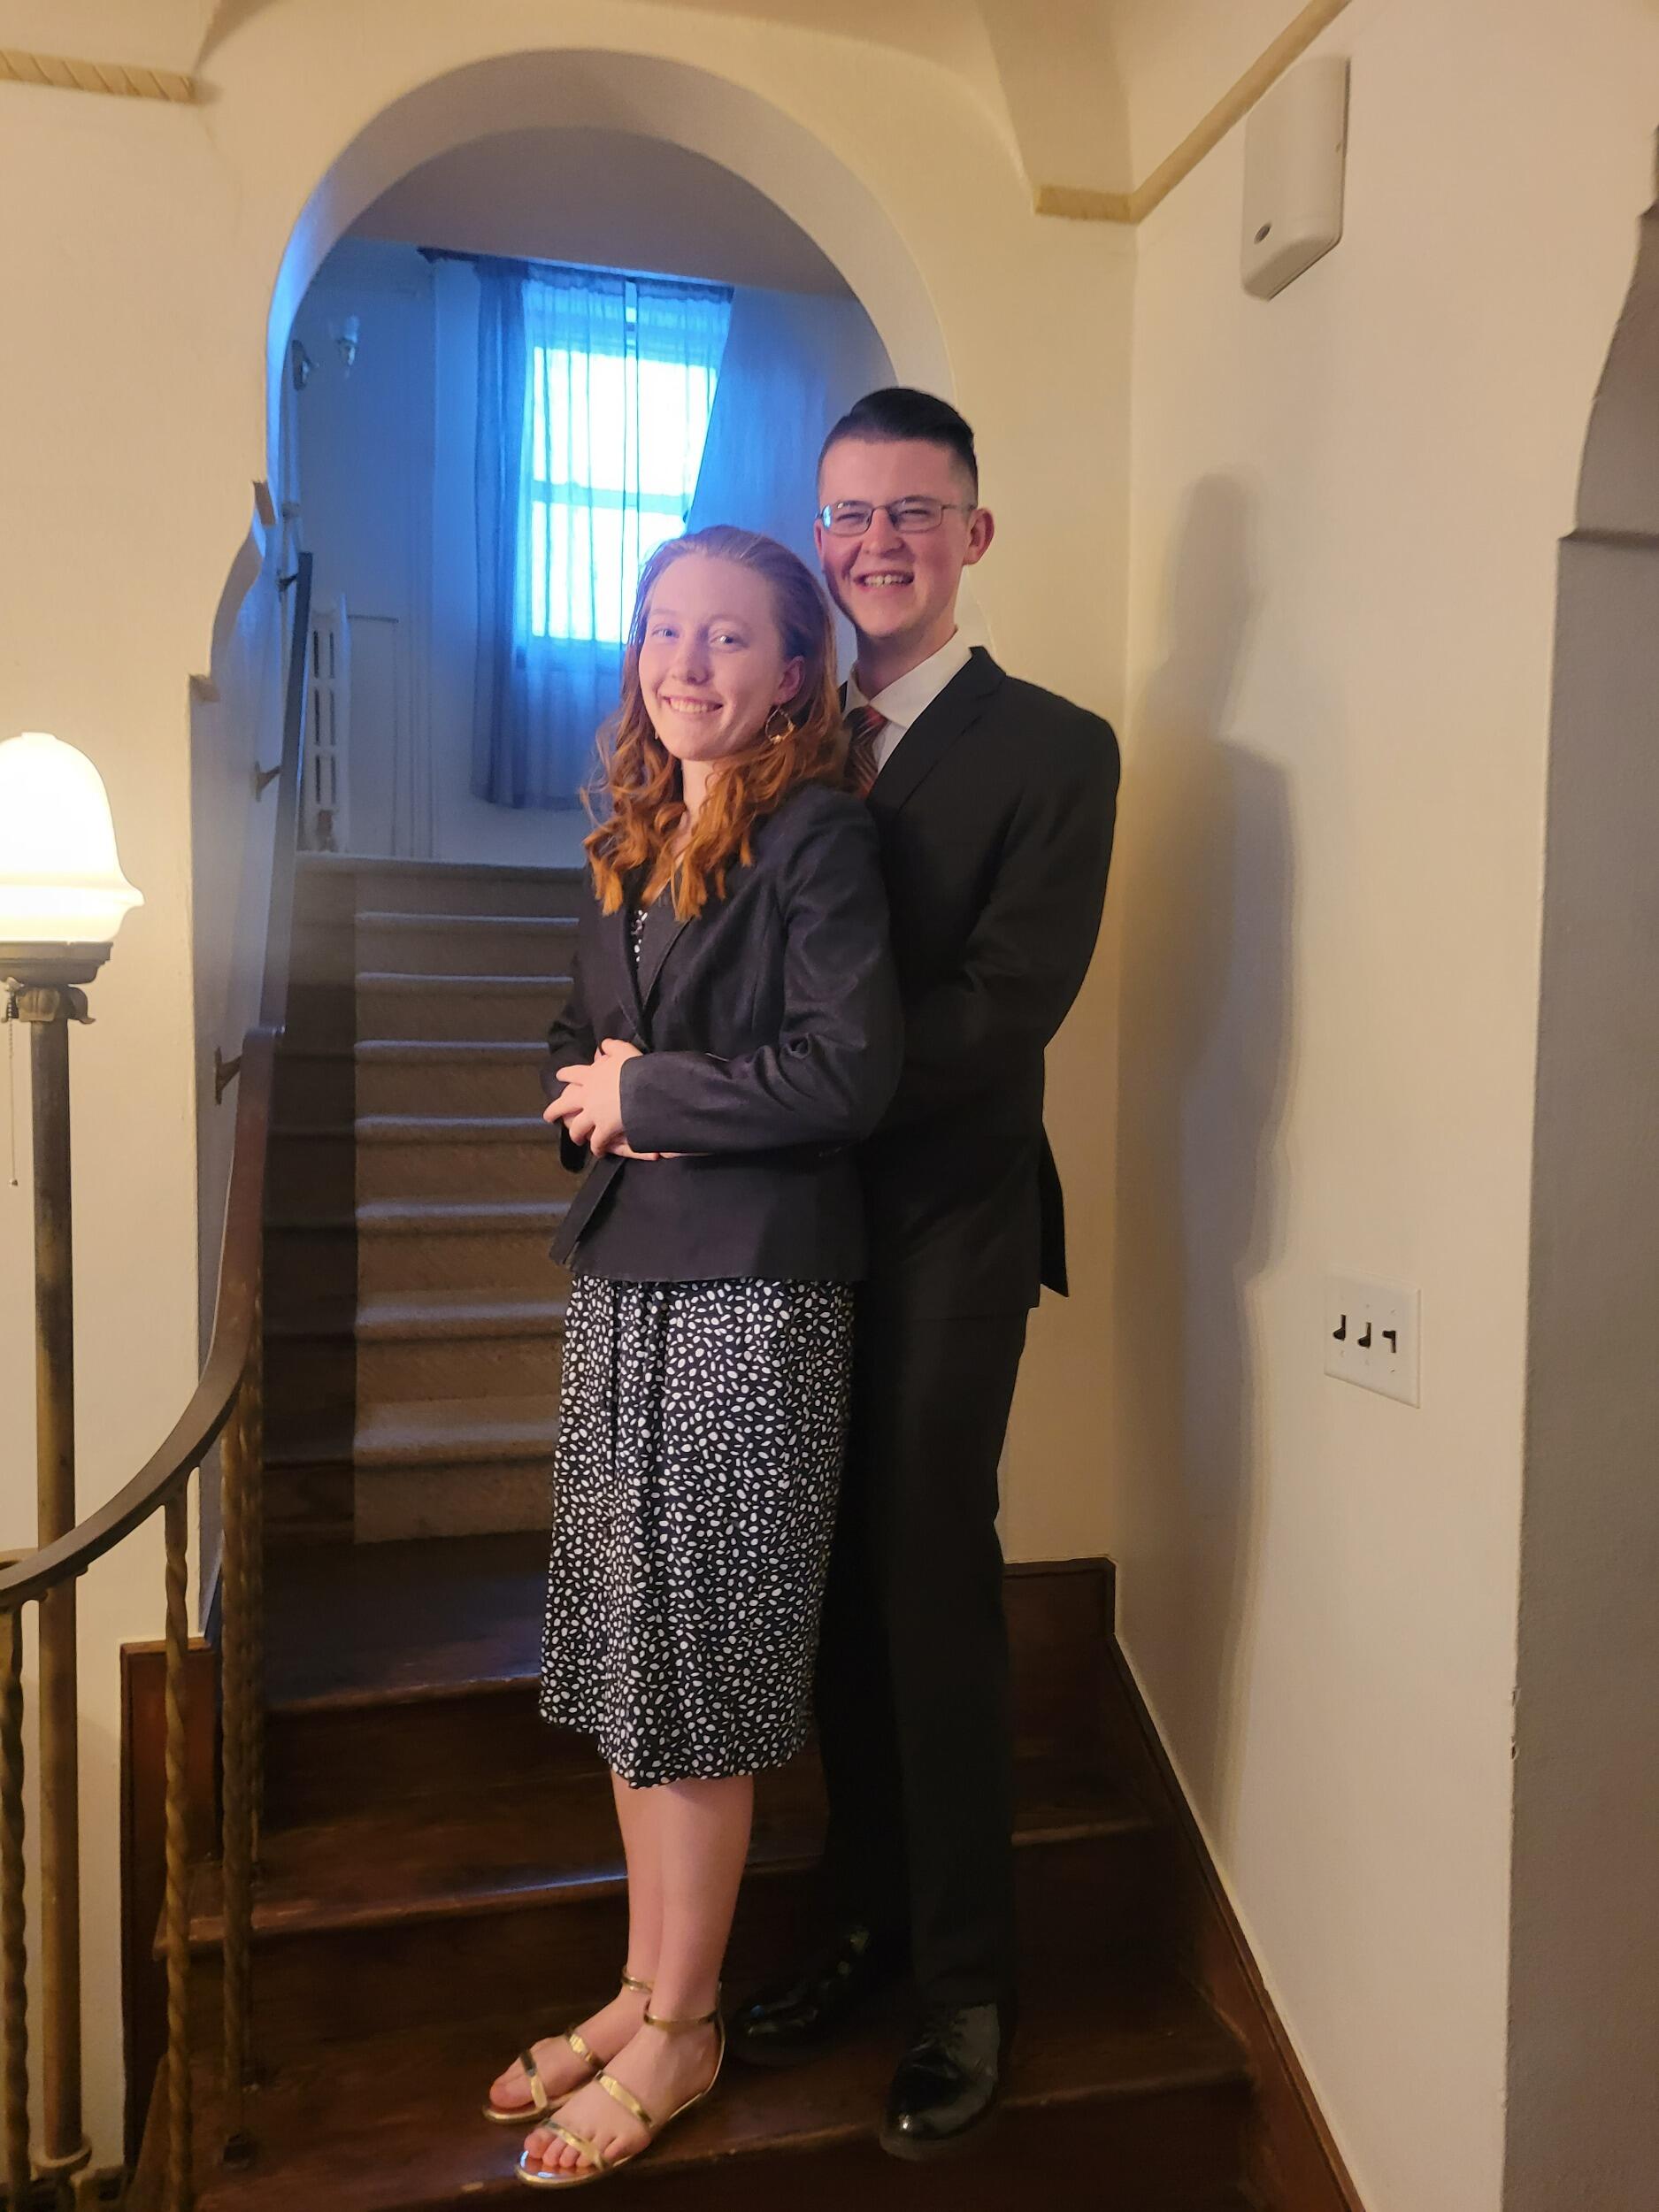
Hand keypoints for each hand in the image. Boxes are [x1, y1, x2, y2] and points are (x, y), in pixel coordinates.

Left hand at [545, 1039, 647, 1158]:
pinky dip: (597, 1147)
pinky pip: (597, 1141)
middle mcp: (587, 1096)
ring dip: (575, 1133)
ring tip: (574, 1138)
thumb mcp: (624, 1051)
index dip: (565, 1075)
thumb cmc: (634, 1068)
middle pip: (564, 1104)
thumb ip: (612, 1046)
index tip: (558, 1076)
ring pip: (577, 1127)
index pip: (573, 1074)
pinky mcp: (603, 1129)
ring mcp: (593, 1114)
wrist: (641, 1089)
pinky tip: (597, 1152)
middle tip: (548, 1117)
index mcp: (591, 1076)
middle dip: (554, 1110)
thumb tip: (603, 1043)